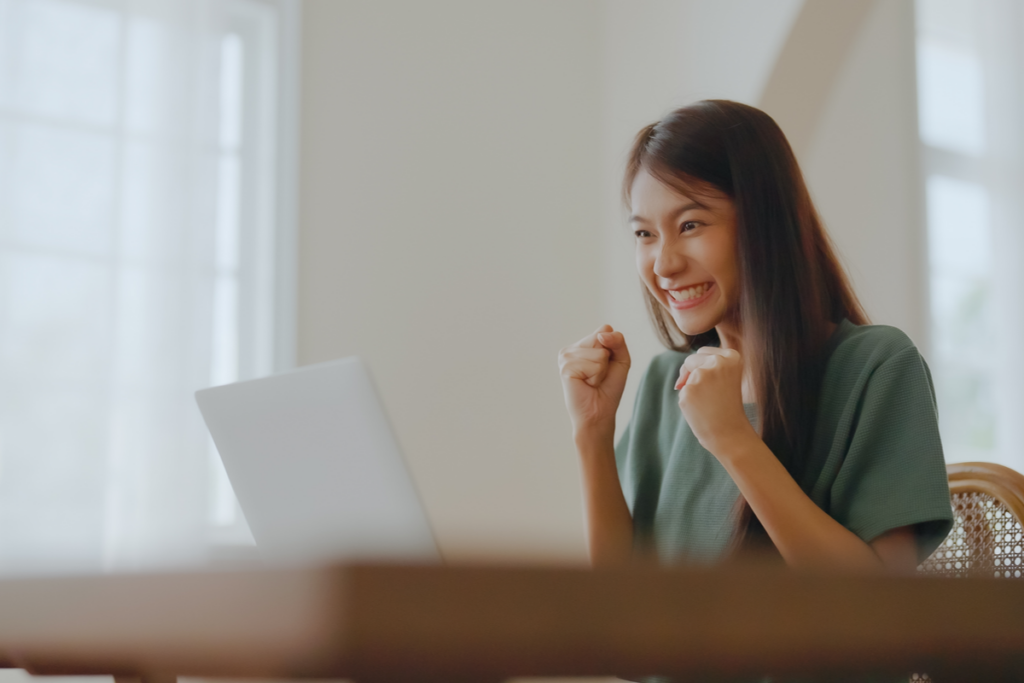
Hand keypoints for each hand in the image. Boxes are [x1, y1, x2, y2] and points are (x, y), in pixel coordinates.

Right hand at [558, 325, 630, 439]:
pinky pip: (593, 365)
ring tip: (592, 381)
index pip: (604, 329)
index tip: (607, 365)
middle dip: (607, 360)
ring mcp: (566, 357)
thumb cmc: (608, 388)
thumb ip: (617, 340)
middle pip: (601, 338)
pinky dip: (596, 377)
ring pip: (599, 353)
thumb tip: (602, 334)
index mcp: (583, 344)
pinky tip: (586, 384)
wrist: (599, 412)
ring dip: (601, 371)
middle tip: (598, 375)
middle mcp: (572, 348)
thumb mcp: (621, 359)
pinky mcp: (566, 368)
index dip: (613, 348)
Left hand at [674, 347, 756, 454]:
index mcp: (732, 356)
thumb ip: (708, 366)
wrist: (730, 433)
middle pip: (691, 359)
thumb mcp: (726, 377)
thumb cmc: (727, 406)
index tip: (718, 383)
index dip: (703, 368)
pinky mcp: (689, 389)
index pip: (703, 352)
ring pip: (685, 375)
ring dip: (691, 388)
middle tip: (710, 394)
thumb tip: (679, 381)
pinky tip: (700, 409)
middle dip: (692, 374)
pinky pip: (682, 390)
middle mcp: (718, 362)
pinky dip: (687, 400)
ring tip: (708, 402)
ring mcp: (702, 375)